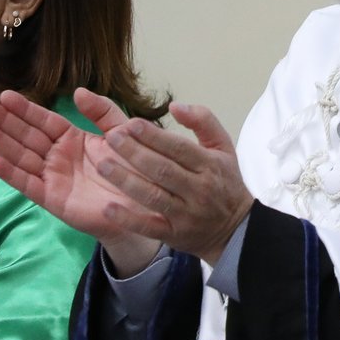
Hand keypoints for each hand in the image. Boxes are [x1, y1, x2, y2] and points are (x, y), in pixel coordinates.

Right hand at [0, 88, 171, 273]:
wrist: (146, 206)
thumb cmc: (134, 170)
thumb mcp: (121, 133)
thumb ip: (103, 111)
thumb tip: (78, 91)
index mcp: (71, 139)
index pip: (43, 120)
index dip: (24, 109)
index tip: (4, 95)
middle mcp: (57, 156)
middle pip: (26, 136)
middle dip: (4, 121)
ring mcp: (53, 177)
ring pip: (21, 157)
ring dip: (0, 143)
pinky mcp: (53, 199)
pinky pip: (29, 185)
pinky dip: (11, 174)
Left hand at [92, 101, 254, 265]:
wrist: (236, 228)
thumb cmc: (224, 180)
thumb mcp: (223, 146)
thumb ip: (203, 120)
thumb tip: (175, 105)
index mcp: (209, 165)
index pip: (178, 148)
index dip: (154, 136)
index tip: (131, 123)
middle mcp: (198, 189)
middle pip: (162, 170)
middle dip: (134, 153)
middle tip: (111, 138)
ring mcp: (186, 214)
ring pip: (153, 196)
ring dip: (126, 181)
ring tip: (103, 166)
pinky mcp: (175, 234)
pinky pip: (149, 227)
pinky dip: (129, 219)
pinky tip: (109, 208)